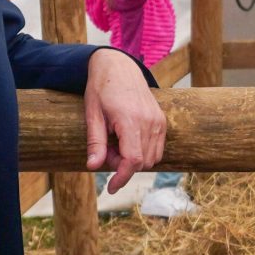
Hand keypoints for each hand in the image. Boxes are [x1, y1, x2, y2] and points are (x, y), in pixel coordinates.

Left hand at [84, 47, 167, 188]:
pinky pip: (157, 149)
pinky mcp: (162, 121)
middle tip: (105, 151)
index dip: (122, 177)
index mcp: (130, 120)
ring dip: (133, 160)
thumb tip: (93, 167)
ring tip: (115, 144)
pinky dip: (143, 153)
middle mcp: (149, 122)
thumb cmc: (101, 89)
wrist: (119, 67)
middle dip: (123, 166)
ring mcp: (158, 121)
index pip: (133, 160)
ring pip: (152, 158)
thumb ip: (95, 143)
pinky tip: (127, 141)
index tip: (110, 188)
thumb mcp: (92, 115)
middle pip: (142, 162)